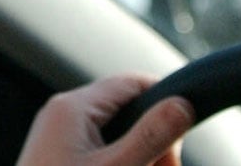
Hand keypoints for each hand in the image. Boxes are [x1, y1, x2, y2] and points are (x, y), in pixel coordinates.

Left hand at [15, 74, 193, 165]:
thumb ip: (151, 135)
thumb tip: (182, 105)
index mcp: (72, 108)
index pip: (132, 84)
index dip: (164, 105)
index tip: (180, 138)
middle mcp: (62, 118)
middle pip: (127, 114)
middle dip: (153, 144)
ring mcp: (58, 141)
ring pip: (117, 139)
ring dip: (139, 160)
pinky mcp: (59, 162)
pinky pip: (101, 157)